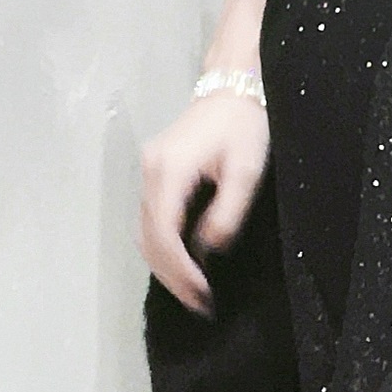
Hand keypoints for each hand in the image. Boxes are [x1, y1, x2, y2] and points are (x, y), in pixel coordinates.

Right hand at [139, 89, 269, 315]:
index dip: (180, 271)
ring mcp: (147, 172)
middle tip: (199, 304)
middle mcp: (149, 173)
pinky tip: (185, 262)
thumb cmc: (244, 126)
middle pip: (148, 238)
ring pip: (145, 231)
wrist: (232, 87)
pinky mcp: (154, 172)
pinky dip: (164, 246)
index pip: (164, 235)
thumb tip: (208, 250)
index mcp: (169, 171)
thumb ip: (226, 213)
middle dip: (171, 276)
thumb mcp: (246, 171)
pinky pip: (151, 219)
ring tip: (193, 290)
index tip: (203, 295)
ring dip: (165, 265)